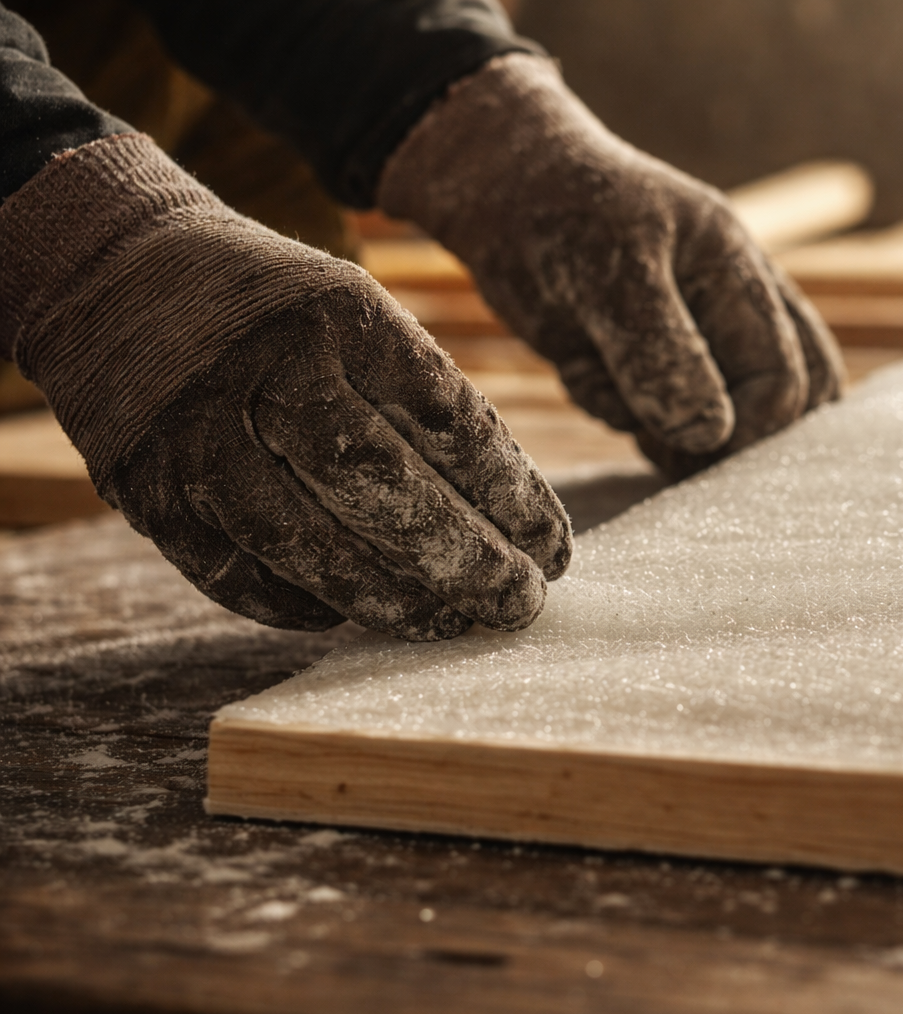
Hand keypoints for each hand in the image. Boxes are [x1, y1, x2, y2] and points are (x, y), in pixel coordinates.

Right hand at [0, 134, 569, 640]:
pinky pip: (232, 573)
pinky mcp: (145, 487)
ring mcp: (196, 435)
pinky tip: (350, 615)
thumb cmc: (274, 306)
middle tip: (520, 604)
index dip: (511, 496)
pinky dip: (297, 605)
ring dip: (391, 600)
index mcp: (339, 316)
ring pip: (307, 546)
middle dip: (464, 560)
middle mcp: (265, 372)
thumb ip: (419, 401)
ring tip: (452, 623)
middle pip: (382, 490)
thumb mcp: (354, 313)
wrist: (112, 266)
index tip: (554, 547)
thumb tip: (507, 518)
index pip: (449, 422)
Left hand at [378, 53, 844, 475]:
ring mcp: (694, 336)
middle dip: (730, 437)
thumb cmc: (558, 212)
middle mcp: (730, 308)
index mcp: (739, 274)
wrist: (499, 190)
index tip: (685, 441)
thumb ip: (660, 351)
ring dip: (666, 428)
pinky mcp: (649, 360)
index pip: (786, 378)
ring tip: (602, 380)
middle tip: (660, 436)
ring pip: (723, 418)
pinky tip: (581, 370)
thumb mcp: (609, 276)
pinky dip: (622, 413)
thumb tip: (710, 433)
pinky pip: (660, 417)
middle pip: (788, 399)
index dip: (748, 427)